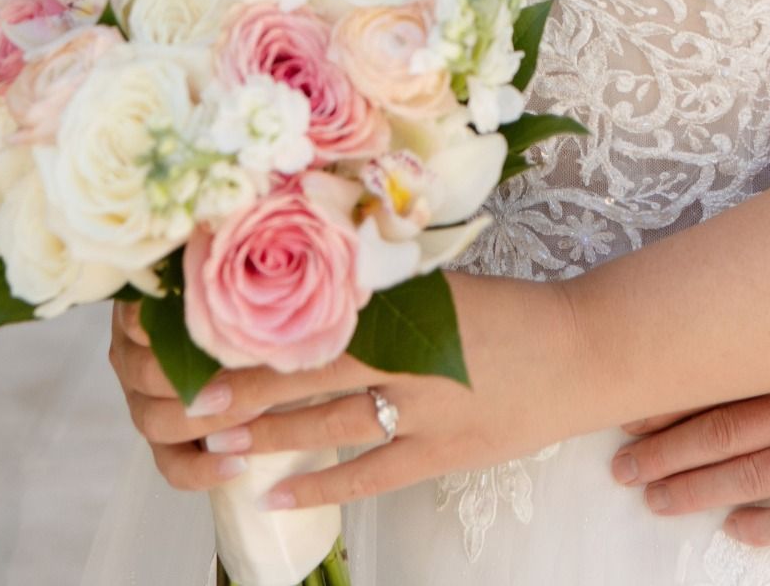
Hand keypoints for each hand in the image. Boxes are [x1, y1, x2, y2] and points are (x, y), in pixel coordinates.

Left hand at [107, 275, 583, 513]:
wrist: (580, 352)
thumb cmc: (511, 312)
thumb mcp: (446, 284)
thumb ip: (386, 284)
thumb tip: (316, 274)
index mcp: (412, 303)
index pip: (321, 314)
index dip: (262, 328)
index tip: (206, 333)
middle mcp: (412, 354)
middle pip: (314, 372)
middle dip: (249, 387)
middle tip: (188, 400)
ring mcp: (427, 409)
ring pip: (332, 424)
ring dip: (272, 436)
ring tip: (217, 445)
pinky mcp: (442, 452)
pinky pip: (370, 474)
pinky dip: (322, 487)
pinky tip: (277, 496)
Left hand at [610, 357, 769, 548]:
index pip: (729, 378)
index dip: (680, 395)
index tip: (637, 403)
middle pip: (723, 431)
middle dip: (667, 449)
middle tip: (623, 464)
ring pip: (749, 477)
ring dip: (696, 489)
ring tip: (655, 498)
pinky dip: (764, 525)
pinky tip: (734, 531)